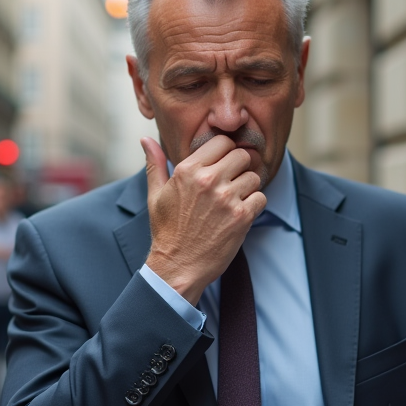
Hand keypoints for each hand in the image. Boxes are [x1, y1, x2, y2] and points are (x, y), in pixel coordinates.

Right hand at [141, 136, 266, 304]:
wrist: (178, 266)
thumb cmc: (167, 231)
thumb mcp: (155, 195)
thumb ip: (155, 164)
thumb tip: (145, 139)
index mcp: (188, 170)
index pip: (222, 141)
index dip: (225, 152)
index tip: (222, 165)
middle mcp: (208, 180)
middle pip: (242, 156)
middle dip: (239, 168)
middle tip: (230, 183)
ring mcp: (226, 198)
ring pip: (254, 177)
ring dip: (247, 188)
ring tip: (233, 201)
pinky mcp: (241, 217)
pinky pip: (261, 198)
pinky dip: (254, 205)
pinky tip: (239, 214)